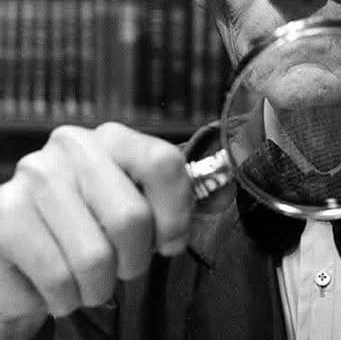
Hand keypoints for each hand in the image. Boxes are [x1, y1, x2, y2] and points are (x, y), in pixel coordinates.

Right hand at [0, 122, 193, 324]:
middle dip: (133, 260)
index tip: (170, 240)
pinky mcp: (3, 222)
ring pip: (94, 260)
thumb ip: (172, 195)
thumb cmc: (86, 225)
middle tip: (121, 265)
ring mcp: (32, 181)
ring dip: (97, 286)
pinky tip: (53, 283)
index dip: (176, 213)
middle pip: (131, 219)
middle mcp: (70, 147)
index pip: (163, 163)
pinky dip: (63, 299)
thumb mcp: (130, 200)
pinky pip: (57, 282)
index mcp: (110, 137)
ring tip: (84, 276)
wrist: (18, 251)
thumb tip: (223, 190)